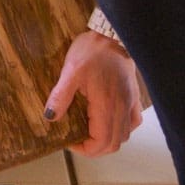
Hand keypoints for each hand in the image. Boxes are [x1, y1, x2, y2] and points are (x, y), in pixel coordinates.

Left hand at [44, 30, 142, 155]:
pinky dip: (122, 128)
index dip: (85, 149)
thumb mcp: (70, 71)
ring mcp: (129, 102)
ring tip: (89, 132)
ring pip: (124, 135)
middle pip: (113, 143)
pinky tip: (109, 122)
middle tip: (77, 139)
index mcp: (105, 105)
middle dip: (94, 148)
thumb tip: (50, 117)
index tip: (70, 141)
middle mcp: (121, 107)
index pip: (101, 143)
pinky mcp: (133, 95)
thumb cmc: (91, 50)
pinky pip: (133, 121)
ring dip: (107, 140)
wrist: (111, 35)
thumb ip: (61, 96)